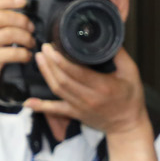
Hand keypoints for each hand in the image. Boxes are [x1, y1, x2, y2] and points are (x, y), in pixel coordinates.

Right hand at [0, 0, 34, 99]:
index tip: (24, 2)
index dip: (10, 0)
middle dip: (23, 21)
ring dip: (26, 38)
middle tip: (31, 28)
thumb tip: (19, 15)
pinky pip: (14, 52)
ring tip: (30, 43)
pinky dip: (25, 54)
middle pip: (4, 17)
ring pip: (11, 33)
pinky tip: (27, 56)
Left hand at [28, 44, 150, 138]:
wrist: (127, 125)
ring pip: (57, 90)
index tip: (54, 46)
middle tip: (44, 48)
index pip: (77, 72)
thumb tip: (106, 35)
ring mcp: (80, 107)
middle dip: (50, 63)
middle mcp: (89, 98)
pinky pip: (55, 110)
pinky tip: (28, 102)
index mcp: (103, 87)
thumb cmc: (130, 98)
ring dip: (45, 74)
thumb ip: (119, 54)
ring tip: (39, 58)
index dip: (61, 59)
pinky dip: (40, 107)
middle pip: (63, 80)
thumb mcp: (131, 72)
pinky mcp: (75, 114)